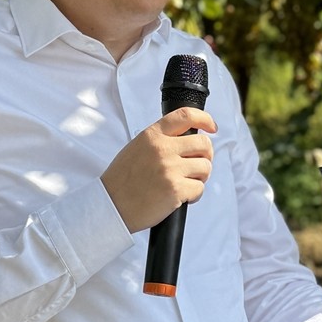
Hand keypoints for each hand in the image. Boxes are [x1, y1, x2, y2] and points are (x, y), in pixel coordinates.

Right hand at [101, 107, 216, 232]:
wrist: (110, 206)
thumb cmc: (122, 180)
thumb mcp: (136, 148)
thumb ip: (159, 140)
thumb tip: (187, 139)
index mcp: (152, 135)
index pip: (185, 116)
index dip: (204, 119)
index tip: (211, 127)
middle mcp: (162, 149)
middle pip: (203, 143)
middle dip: (205, 155)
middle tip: (197, 165)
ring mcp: (170, 169)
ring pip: (205, 167)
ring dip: (200, 177)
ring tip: (186, 183)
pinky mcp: (176, 190)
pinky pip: (199, 189)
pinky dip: (194, 195)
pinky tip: (180, 197)